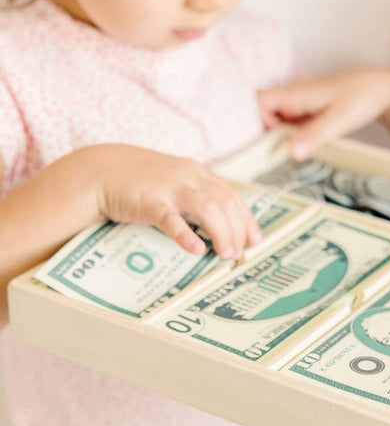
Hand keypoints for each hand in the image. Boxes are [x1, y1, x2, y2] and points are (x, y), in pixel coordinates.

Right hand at [90, 145, 261, 259]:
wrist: (99, 171)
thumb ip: (196, 196)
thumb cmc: (139, 181)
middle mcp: (188, 177)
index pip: (232, 195)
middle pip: (225, 203)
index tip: (255, 239)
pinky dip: (186, 235)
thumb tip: (219, 223)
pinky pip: (172, 220)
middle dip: (237, 230)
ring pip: (208, 209)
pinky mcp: (149, 201)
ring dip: (222, 233)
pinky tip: (196, 250)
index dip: (246, 218)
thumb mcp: (174, 181)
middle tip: (238, 253)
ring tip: (225, 254)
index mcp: (196, 173)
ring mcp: (169, 188)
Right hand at [258, 68, 389, 159]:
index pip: (258, 101)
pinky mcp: (310, 110)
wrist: (383, 90)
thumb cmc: (361, 99)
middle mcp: (294, 95)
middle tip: (275, 155)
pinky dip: (292, 135)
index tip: (267, 141)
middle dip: (265, 133)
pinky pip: (291, 122)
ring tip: (289, 154)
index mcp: (295, 93)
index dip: (255, 120)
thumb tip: (292, 153)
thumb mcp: (339, 121)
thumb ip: (314, 136)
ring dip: (279, 136)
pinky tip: (304, 147)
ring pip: (277, 119)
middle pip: (263, 112)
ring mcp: (302, 102)